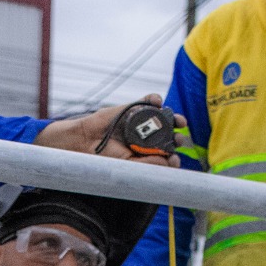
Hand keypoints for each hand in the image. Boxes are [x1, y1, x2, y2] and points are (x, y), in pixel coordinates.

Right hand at [34, 95, 185, 166]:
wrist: (86, 142)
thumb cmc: (106, 157)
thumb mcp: (130, 166)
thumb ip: (150, 164)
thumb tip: (172, 160)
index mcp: (148, 153)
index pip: (167, 154)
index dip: (174, 155)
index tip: (174, 158)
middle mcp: (148, 138)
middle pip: (169, 135)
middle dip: (177, 137)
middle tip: (179, 140)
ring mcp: (142, 122)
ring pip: (163, 117)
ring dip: (174, 117)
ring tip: (179, 122)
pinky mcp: (133, 108)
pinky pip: (148, 101)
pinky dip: (155, 99)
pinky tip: (158, 102)